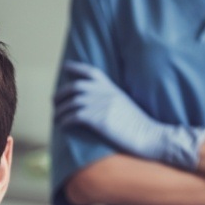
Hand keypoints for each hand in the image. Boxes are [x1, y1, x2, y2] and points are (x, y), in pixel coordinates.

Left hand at [54, 61, 204, 169]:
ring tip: (56, 117)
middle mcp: (106, 94)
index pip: (91, 72)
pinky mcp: (100, 120)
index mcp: (112, 89)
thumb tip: (94, 103)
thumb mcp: (124, 105)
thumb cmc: (138, 126)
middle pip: (75, 87)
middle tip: (54, 102)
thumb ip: (109, 99)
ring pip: (72, 103)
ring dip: (60, 110)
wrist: (150, 136)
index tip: (65, 67)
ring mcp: (103, 106)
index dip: (76, 68)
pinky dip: (65, 120)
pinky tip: (62, 125)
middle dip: (61, 93)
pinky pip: (75, 117)